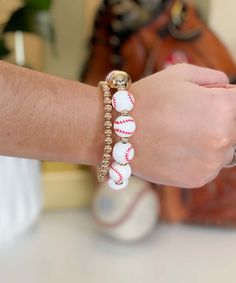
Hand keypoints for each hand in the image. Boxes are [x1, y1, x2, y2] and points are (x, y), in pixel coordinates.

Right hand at [131, 64, 235, 187]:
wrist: (116, 131)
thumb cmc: (147, 99)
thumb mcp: (180, 74)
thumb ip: (214, 78)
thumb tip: (228, 89)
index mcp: (223, 109)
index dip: (227, 98)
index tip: (214, 100)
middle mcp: (222, 139)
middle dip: (222, 119)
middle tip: (195, 115)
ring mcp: (210, 164)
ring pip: (226, 149)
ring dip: (212, 139)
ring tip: (182, 133)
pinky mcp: (197, 179)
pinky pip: (210, 165)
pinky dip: (199, 157)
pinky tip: (177, 147)